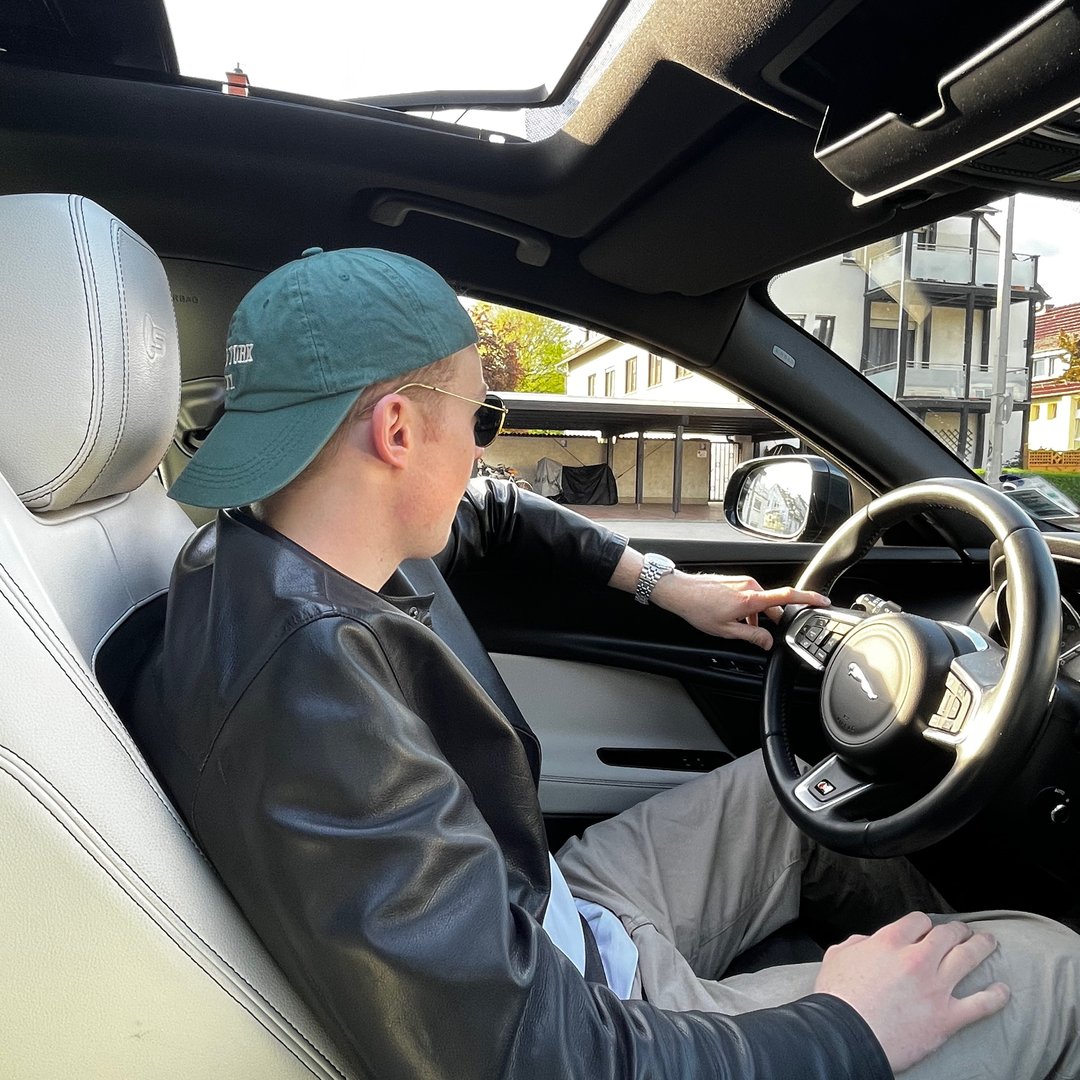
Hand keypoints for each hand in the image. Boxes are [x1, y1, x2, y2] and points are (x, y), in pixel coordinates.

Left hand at [650, 571, 828, 649]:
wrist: (679, 591)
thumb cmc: (698, 609)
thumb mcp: (726, 630)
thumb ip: (752, 636)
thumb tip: (768, 642)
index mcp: (751, 598)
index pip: (788, 596)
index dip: (808, 598)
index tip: (823, 601)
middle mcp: (750, 585)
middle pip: (774, 604)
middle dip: (773, 620)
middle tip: (764, 633)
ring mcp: (742, 581)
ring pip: (760, 601)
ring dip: (757, 616)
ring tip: (739, 628)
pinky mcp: (736, 581)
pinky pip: (751, 596)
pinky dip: (749, 609)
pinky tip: (734, 618)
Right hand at [814, 912, 1008, 1073]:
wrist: (846, 1035)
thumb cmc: (838, 997)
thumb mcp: (838, 956)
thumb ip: (857, 943)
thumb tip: (867, 942)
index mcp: (890, 941)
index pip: (918, 921)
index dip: (924, 924)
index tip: (926, 929)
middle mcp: (917, 958)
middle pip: (947, 935)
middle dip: (958, 930)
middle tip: (964, 931)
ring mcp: (936, 987)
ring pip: (968, 958)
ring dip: (982, 947)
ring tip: (989, 943)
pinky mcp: (948, 1017)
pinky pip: (981, 1004)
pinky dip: (995, 996)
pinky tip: (1003, 990)